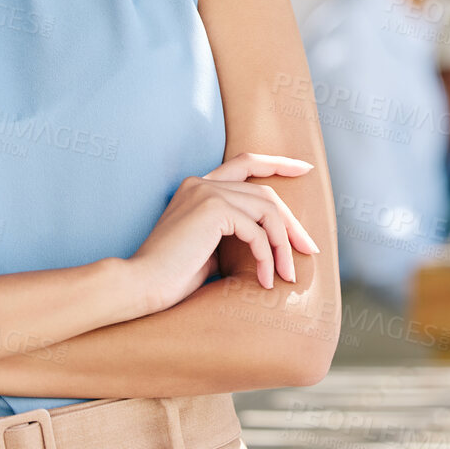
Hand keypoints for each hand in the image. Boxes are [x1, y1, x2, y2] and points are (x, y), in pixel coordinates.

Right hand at [128, 153, 320, 315]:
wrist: (139, 285)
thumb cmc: (170, 277)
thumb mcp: (209, 251)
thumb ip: (232, 236)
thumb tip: (266, 243)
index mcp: (198, 187)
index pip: (245, 162)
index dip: (277, 162)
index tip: (305, 168)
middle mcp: (203, 182)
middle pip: (265, 193)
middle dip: (292, 223)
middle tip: (310, 250)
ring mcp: (207, 192)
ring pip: (267, 211)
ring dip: (283, 245)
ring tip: (289, 275)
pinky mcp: (212, 209)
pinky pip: (257, 231)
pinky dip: (267, 257)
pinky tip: (265, 281)